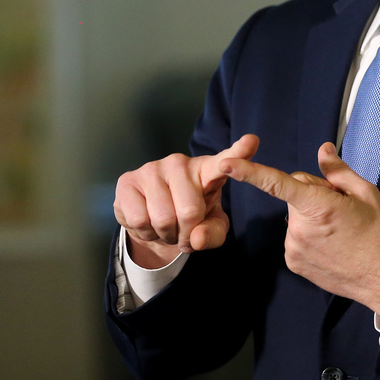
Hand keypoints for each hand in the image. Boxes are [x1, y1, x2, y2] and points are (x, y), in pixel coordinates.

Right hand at [113, 134, 259, 267]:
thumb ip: (212, 233)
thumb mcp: (210, 228)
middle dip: (186, 233)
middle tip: (183, 231)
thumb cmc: (189, 218)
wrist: (152, 220)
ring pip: (163, 218)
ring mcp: (152, 168)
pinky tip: (147, 222)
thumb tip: (195, 238)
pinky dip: (146, 233)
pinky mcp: (128, 180)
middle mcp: (180, 162)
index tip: (251, 141)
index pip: (226, 159)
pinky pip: (139, 220)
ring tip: (167, 226)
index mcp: (208, 170)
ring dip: (166, 234)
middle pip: (190, 211)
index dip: (239, 152)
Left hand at [220, 142, 379, 315]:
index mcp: (318, 206)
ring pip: (295, 216)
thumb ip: (339, 171)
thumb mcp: (367, 195)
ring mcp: (294, 248)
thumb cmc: (379, 234)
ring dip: (311, 216)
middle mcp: (299, 228)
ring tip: (338, 229)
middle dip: (313, 194)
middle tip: (340, 207)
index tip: (226, 164)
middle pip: (295, 193)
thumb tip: (323, 150)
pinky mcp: (293, 262)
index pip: (277, 184)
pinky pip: (295, 236)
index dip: (249, 172)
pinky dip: (309, 235)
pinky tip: (330, 243)